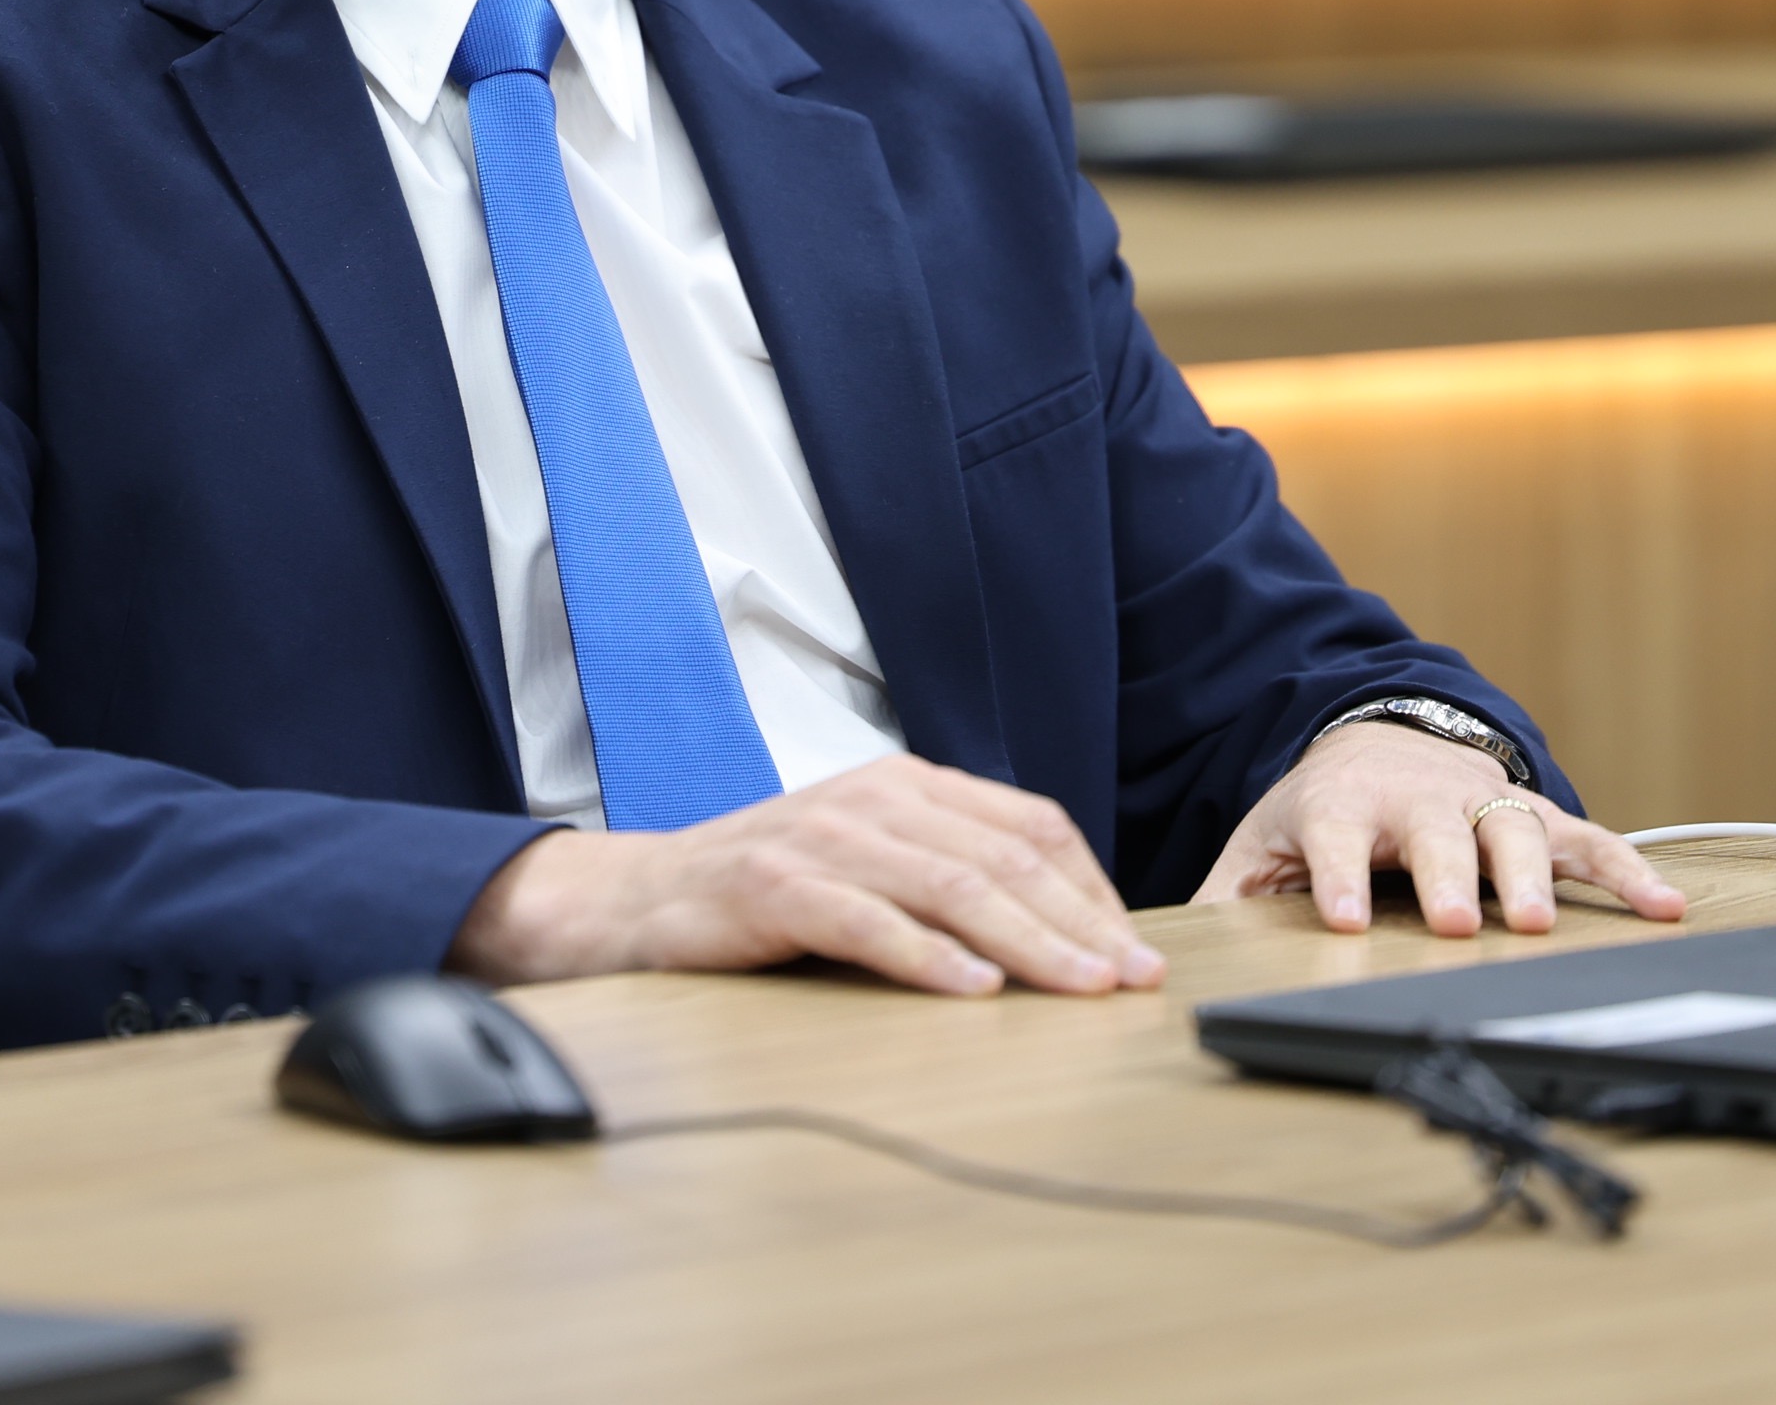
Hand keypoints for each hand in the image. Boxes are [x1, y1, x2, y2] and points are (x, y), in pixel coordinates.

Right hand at [447, 752, 1169, 998]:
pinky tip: (973, 990)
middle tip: (1131, 979)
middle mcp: (873, 798)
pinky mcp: (775, 884)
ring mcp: (823, 836)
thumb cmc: (770, 890)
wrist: (641, 897)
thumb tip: (1062, 932)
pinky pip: (867, 921)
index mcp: (907, 784)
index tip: (1134, 950)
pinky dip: (927, 957)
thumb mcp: (871, 861)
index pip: (1028, 825)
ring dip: (1027, 942)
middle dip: (1078, 922)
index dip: (1091, 888)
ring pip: (950, 886)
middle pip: (1001, 858)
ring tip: (1079, 987)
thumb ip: (948, 875)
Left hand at [1189, 720, 1686, 937]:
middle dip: (1447, 876)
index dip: (1339, 876)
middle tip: (1457, 922)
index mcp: (1341, 804)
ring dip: (1530, 877)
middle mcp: (1416, 797)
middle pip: (1435, 833)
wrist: (1373, 739)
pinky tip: (1664, 907)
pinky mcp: (1528, 812)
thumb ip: (1228, 894)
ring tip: (1537, 924)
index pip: (1334, 838)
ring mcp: (1478, 800)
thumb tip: (1170, 953)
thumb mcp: (1263, 842)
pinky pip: (1587, 841)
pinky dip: (1627, 872)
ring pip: (1513, 831)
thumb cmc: (1320, 809)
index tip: (1343, 918)